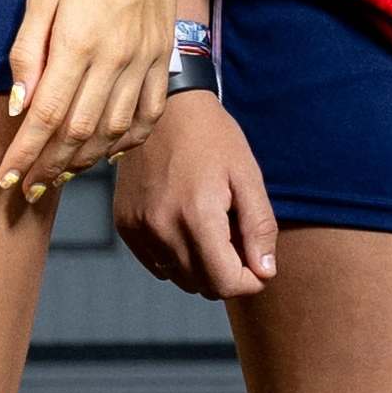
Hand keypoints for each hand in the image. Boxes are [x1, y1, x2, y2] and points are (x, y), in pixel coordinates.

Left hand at [0, 0, 170, 203]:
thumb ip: (28, 52)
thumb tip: (19, 107)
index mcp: (81, 40)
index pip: (47, 115)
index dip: (25, 152)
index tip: (6, 178)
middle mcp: (117, 57)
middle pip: (79, 131)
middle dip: (49, 166)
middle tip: (27, 188)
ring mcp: (146, 59)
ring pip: (115, 130)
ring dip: (84, 160)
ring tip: (59, 174)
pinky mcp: (164, 56)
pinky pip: (148, 114)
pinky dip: (126, 140)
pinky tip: (107, 152)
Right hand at [115, 90, 281, 299]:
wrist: (166, 106)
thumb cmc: (211, 136)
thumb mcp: (247, 176)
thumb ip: (260, 227)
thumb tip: (265, 272)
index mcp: (197, 216)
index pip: (225, 284)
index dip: (249, 279)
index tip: (256, 260)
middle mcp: (163, 228)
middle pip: (203, 286)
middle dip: (227, 271)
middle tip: (234, 235)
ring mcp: (139, 228)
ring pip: (179, 278)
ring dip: (201, 264)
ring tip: (208, 225)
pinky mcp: (126, 225)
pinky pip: (156, 263)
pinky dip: (175, 254)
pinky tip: (184, 222)